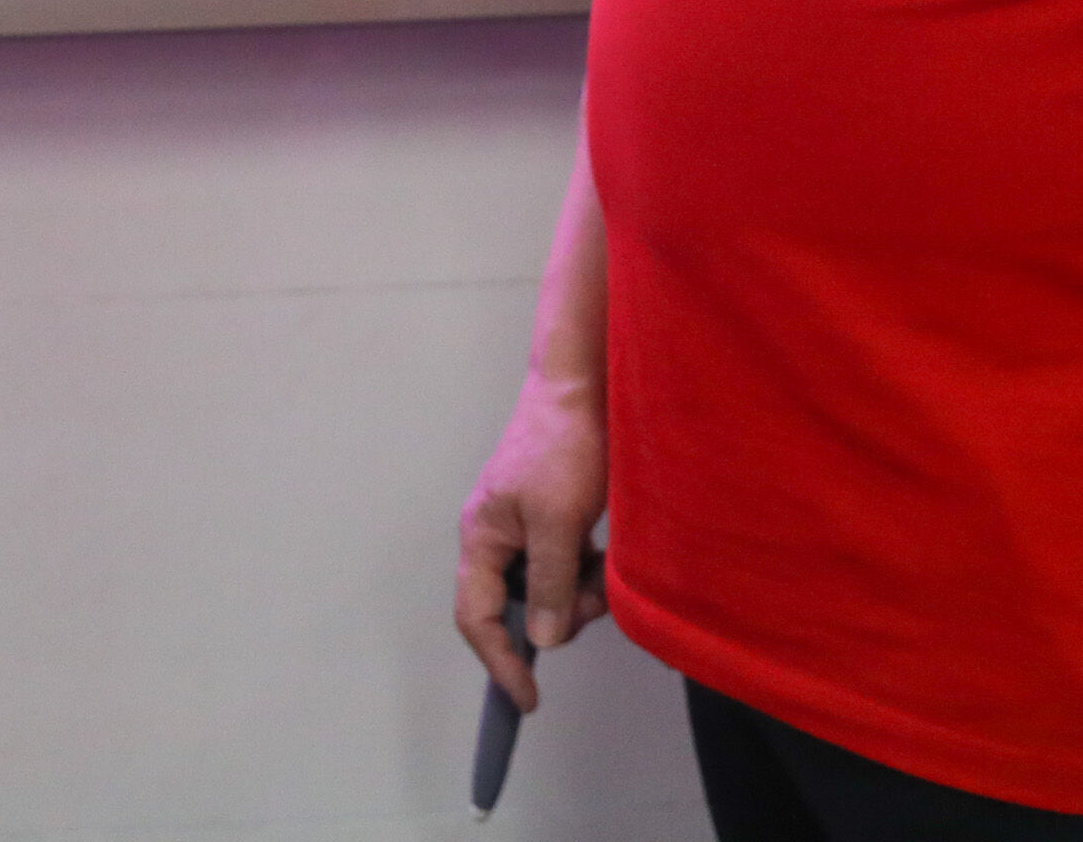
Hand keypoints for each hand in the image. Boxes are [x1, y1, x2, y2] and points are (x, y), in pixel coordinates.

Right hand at [453, 369, 606, 713]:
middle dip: (558, 616)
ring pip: (548, 588)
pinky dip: (588, 571)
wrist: (584, 387)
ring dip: (579, 591)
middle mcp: (497, 538)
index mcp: (482, 537)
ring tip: (606, 565)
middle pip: (517, 606)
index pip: (476, 616)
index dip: (499, 661)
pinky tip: (606, 551)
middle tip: (595, 602)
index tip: (530, 696)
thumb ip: (550, 582)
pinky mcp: (554, 519)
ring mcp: (526, 528)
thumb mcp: (557, 520)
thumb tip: (546, 641)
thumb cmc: (562, 447)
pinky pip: (565, 566)